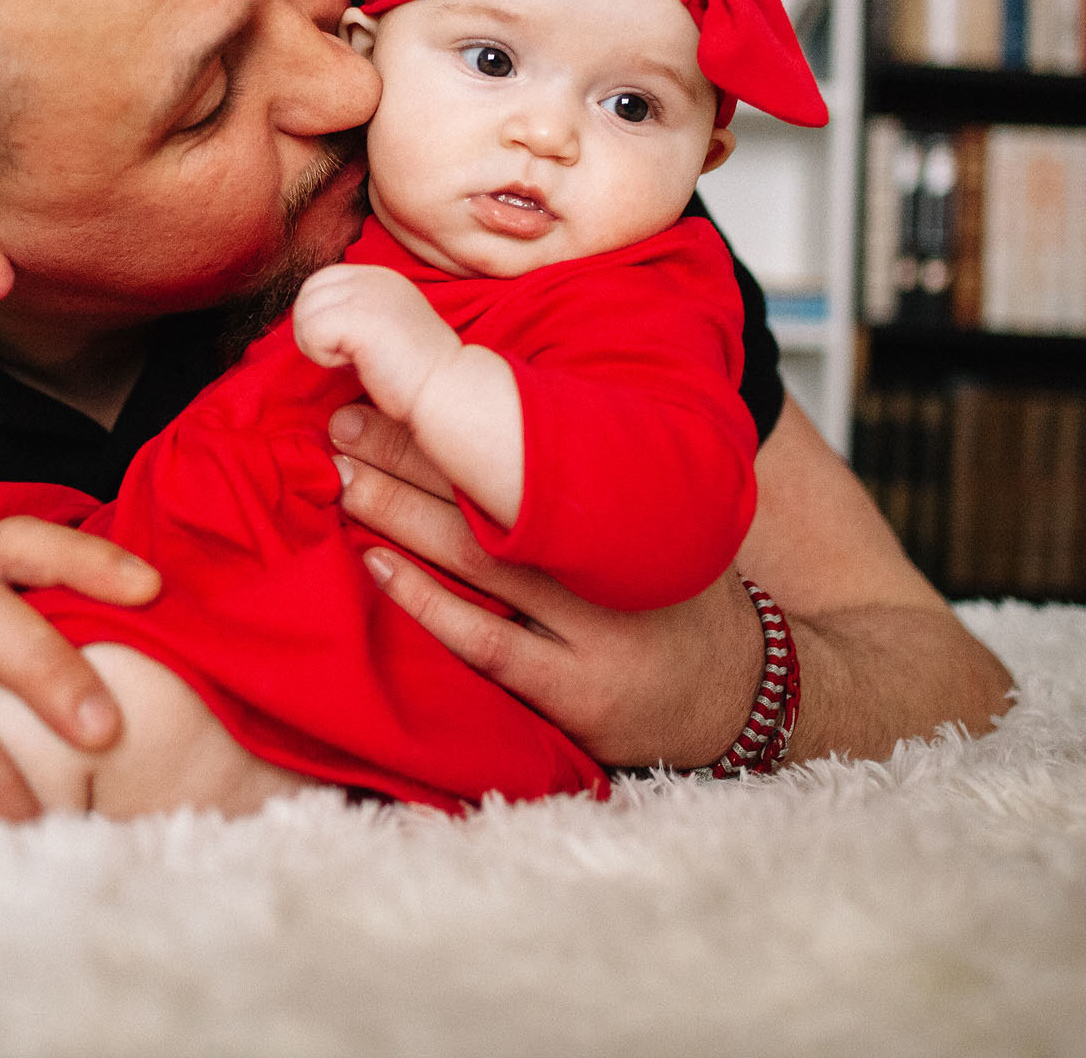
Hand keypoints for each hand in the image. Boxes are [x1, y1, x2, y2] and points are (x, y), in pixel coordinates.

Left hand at [293, 264, 461, 422]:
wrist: (449, 389)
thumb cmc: (416, 375)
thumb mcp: (384, 333)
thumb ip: (353, 321)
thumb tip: (311, 325)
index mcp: (380, 278)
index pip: (321, 283)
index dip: (326, 320)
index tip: (357, 348)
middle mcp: (374, 276)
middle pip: (308, 292)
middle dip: (316, 329)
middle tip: (351, 357)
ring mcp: (367, 292)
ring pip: (305, 311)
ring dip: (321, 345)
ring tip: (357, 361)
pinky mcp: (359, 314)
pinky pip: (312, 330)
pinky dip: (324, 356)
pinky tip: (358, 364)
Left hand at [326, 402, 760, 767]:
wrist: (744, 695)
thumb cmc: (677, 595)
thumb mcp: (654, 519)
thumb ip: (586, 479)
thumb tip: (488, 417)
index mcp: (625, 503)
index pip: (525, 447)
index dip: (449, 421)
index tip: (387, 390)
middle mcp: (607, 559)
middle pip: (492, 495)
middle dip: (410, 457)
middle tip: (341, 426)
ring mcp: (592, 628)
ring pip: (481, 562)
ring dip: (402, 519)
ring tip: (344, 484)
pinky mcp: (577, 691)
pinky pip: (489, 644)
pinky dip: (429, 603)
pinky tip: (378, 569)